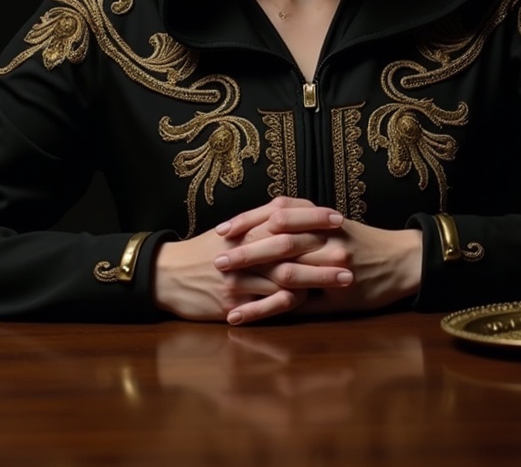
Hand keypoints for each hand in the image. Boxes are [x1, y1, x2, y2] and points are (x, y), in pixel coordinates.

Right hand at [151, 198, 352, 322]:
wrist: (167, 274)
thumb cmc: (202, 251)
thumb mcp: (230, 232)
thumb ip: (258, 224)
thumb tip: (287, 215)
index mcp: (246, 229)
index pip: (286, 219)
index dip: (314, 218)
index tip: (338, 218)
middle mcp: (246, 251)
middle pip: (292, 249)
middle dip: (325, 253)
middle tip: (352, 256)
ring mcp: (241, 278)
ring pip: (286, 278)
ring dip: (318, 281)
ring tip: (343, 283)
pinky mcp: (234, 301)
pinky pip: (268, 304)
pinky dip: (291, 304)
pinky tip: (310, 304)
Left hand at [215, 199, 423, 321]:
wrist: (402, 261)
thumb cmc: (365, 244)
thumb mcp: (335, 226)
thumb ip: (304, 229)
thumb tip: (262, 230)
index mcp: (320, 219)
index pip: (279, 212)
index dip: (248, 219)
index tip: (221, 228)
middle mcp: (325, 238)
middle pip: (278, 240)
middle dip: (244, 249)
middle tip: (215, 259)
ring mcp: (330, 265)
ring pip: (284, 273)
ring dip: (250, 284)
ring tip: (222, 293)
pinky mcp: (334, 291)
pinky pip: (294, 302)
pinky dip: (265, 310)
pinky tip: (243, 317)